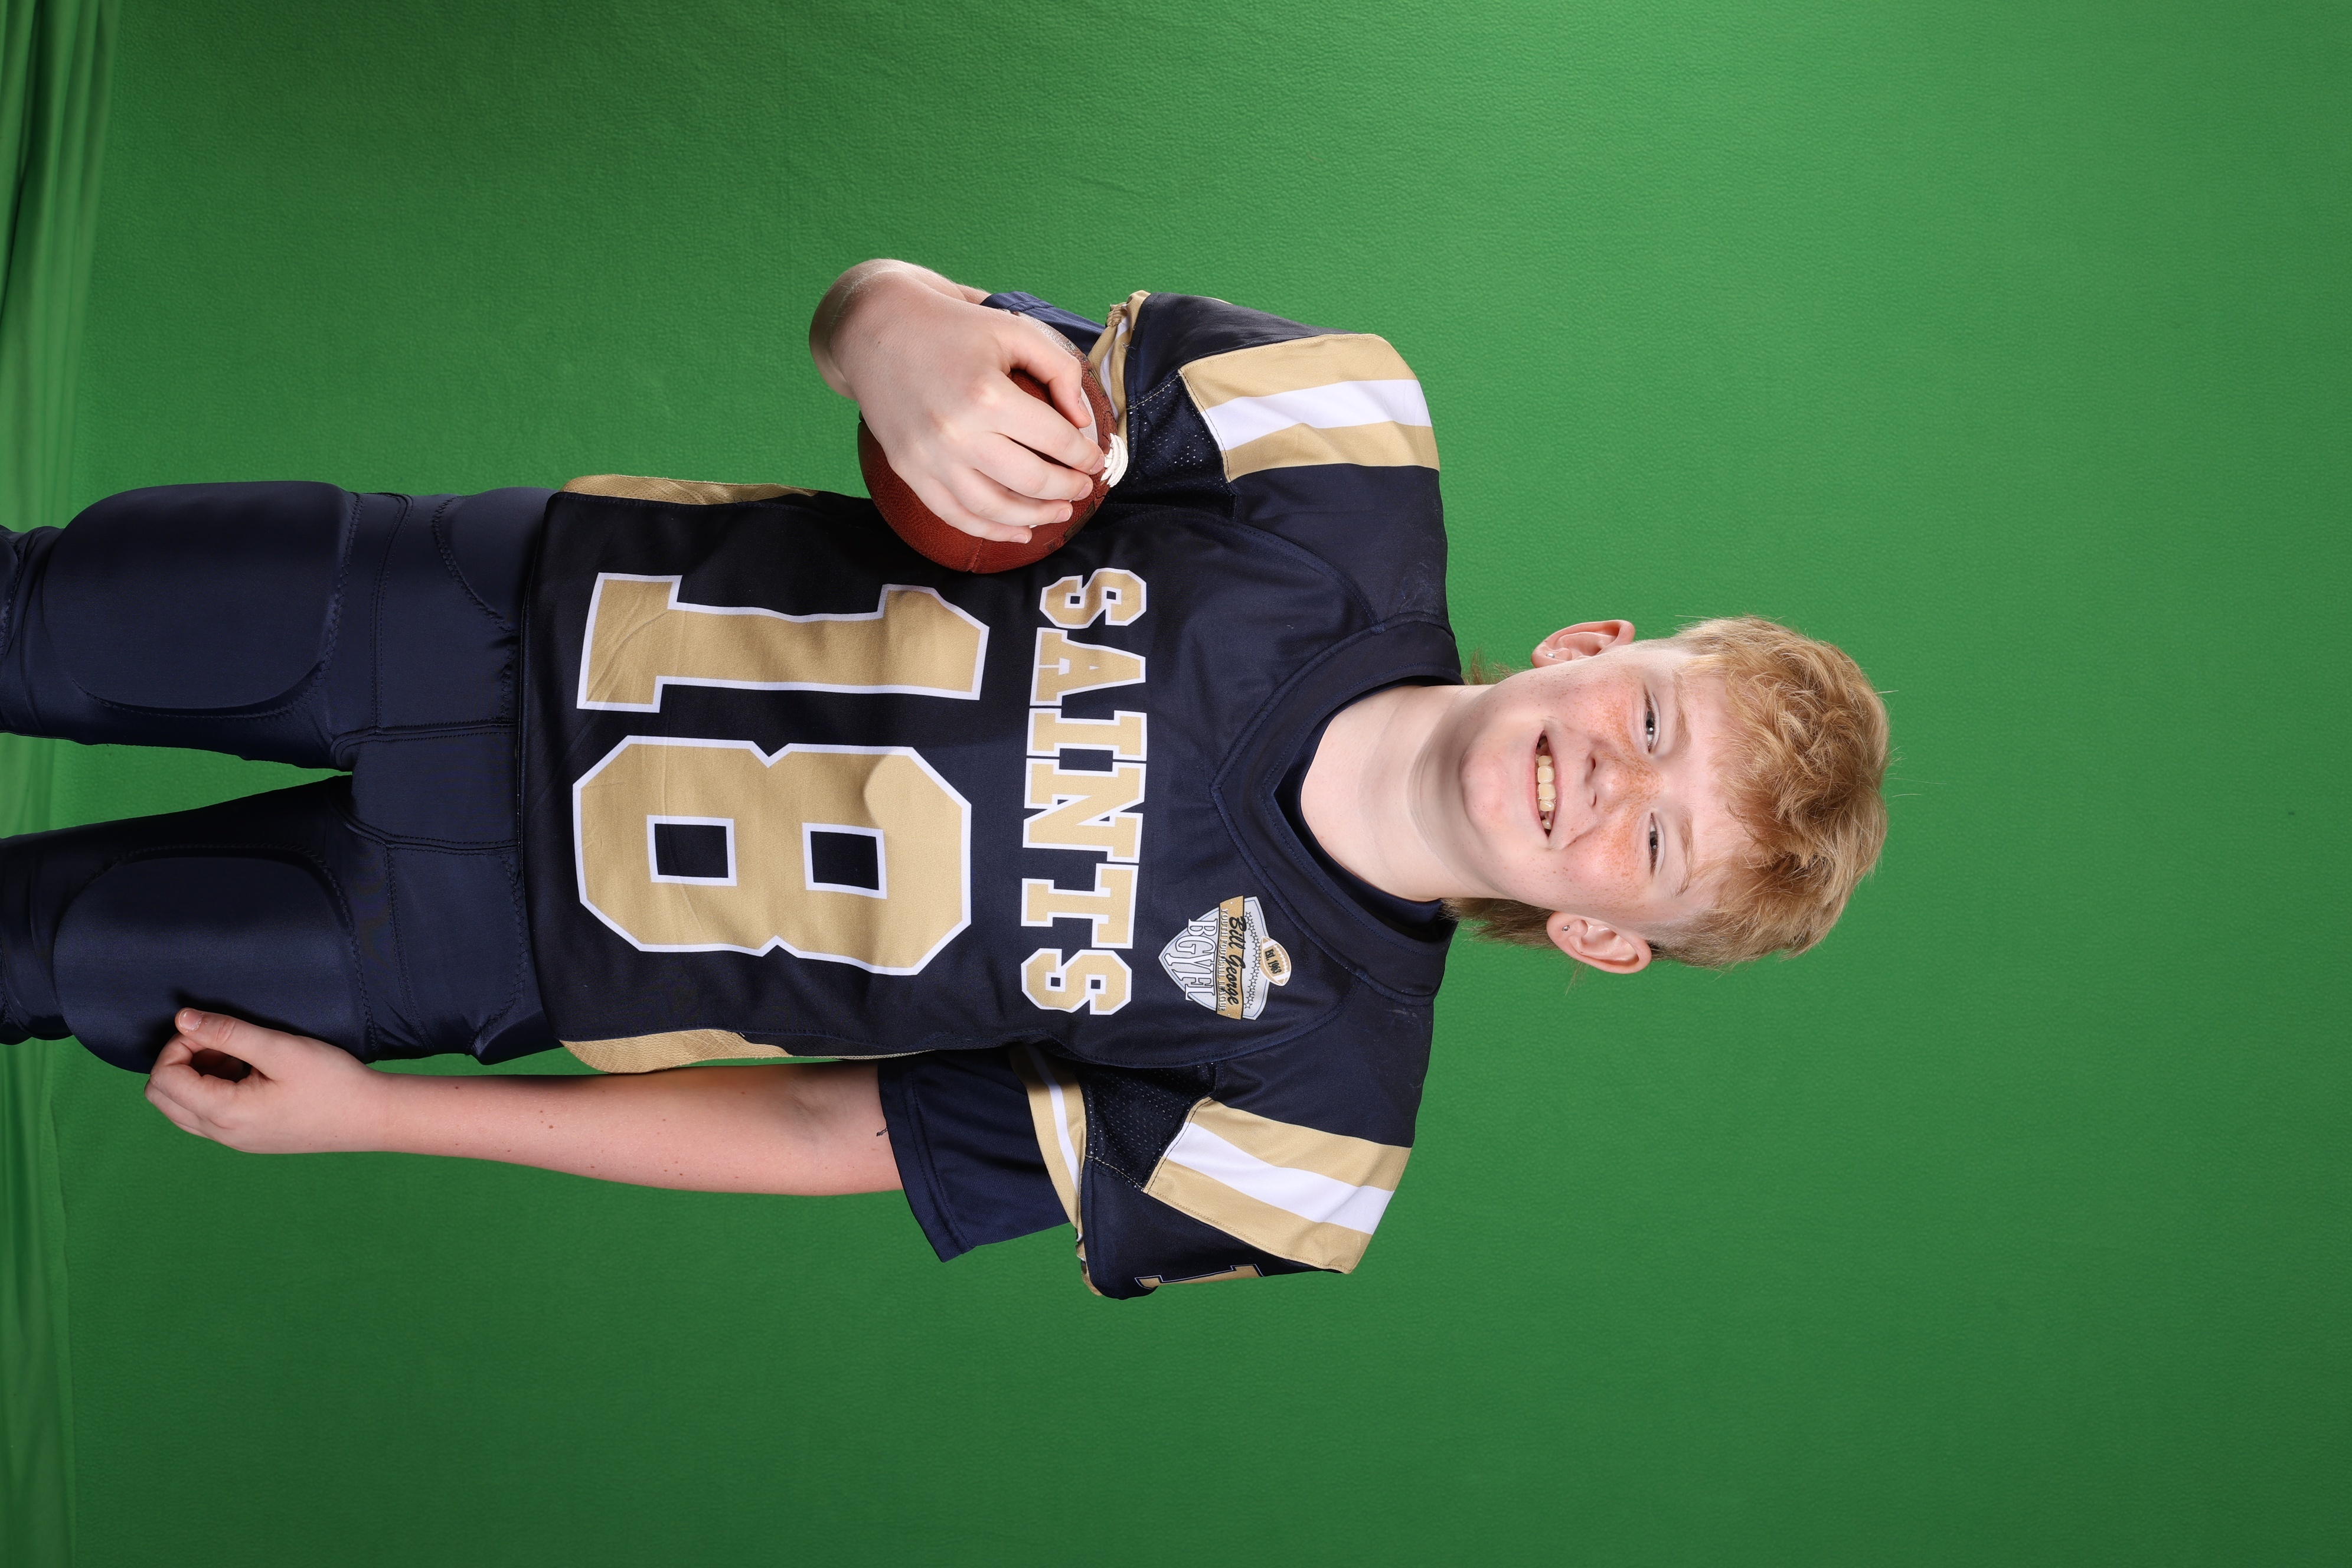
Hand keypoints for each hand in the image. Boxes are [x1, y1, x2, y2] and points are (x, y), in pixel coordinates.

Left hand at [144, 1009, 386, 1154]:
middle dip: (179, 1061)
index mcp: (225, 1113)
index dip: (178, 1045)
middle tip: (218, 1042)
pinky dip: (211, 1091)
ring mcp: (234, 1141)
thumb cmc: (332, 1082)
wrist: (371, 1118)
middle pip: (162, 1097)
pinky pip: (205, 1117)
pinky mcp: (248, 1140)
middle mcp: (222, 1134)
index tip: (213, 1029)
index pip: (165, 1078)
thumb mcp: (281, 1048)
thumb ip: (228, 1032)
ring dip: (194, 1077)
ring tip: (235, 1057)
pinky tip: (248, 1074)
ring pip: (180, 1109)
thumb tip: (183, 1019)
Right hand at [812, 262, 1103, 542]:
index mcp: (987, 395)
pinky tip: (1018, 533)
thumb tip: (1083, 422)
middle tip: (1084, 487)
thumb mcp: (1013, 329)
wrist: (874, 330)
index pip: (1055, 440)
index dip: (1084, 455)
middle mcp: (957, 434)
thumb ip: (1059, 369)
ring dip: (1035, 517)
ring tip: (1060, 512)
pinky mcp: (909, 471)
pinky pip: (955, 516)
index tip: (1096, 459)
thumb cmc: (951, 327)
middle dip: (1068, 489)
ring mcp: (929, 458)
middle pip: (1031, 481)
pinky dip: (990, 531)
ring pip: (995, 509)